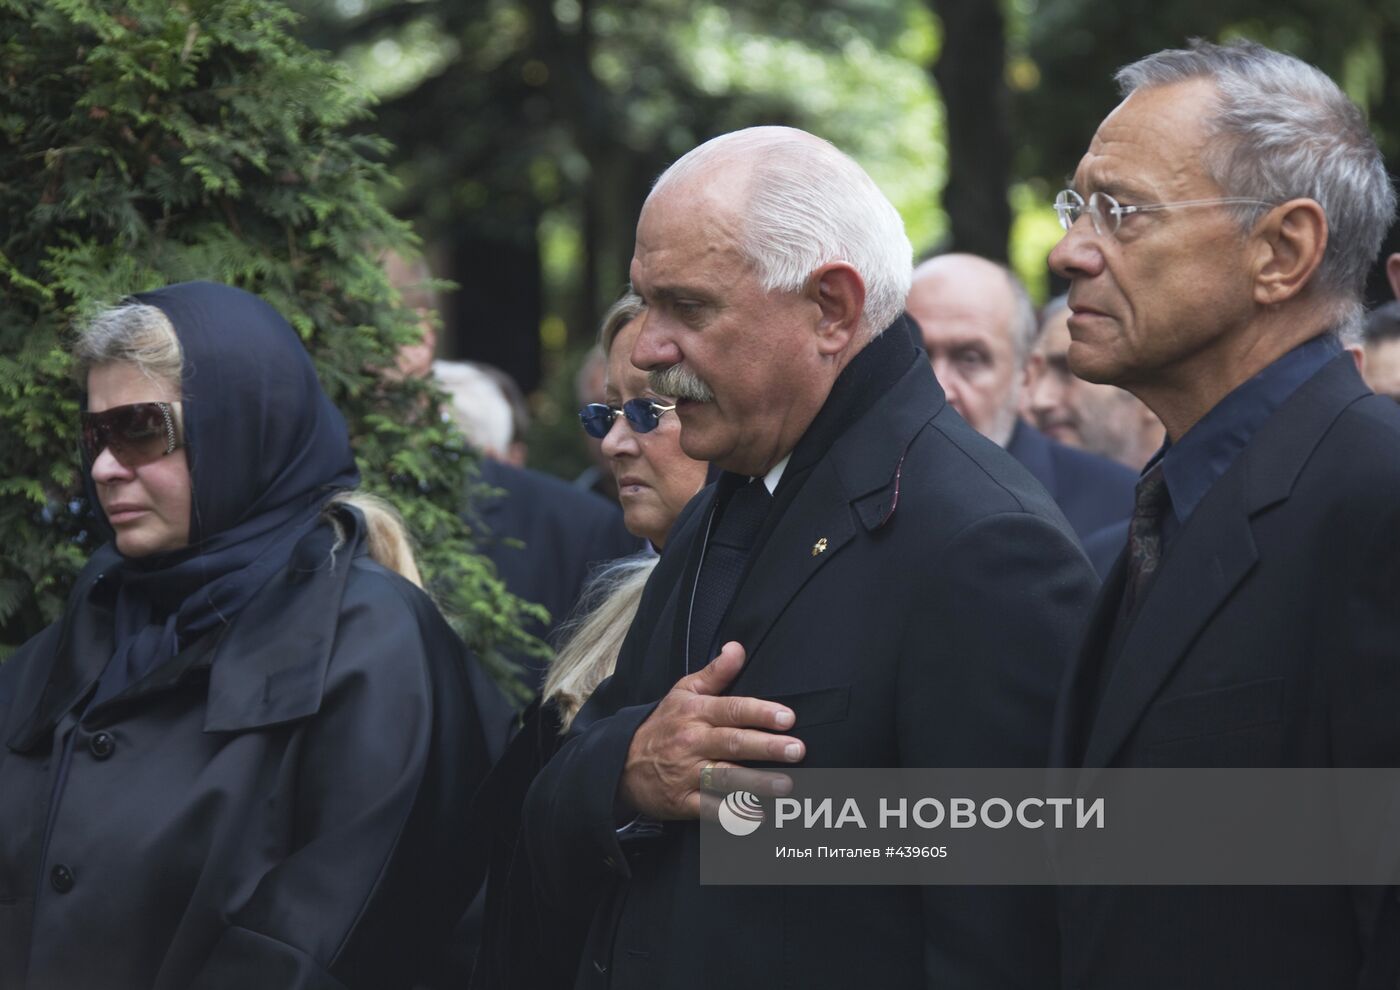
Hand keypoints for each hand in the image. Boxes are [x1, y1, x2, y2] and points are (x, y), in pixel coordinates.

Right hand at [617, 642, 804, 819]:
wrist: (621, 763)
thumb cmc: (663, 725)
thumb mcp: (683, 692)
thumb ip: (715, 672)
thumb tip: (738, 647)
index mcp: (695, 713)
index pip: (732, 710)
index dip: (760, 713)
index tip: (788, 717)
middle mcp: (692, 742)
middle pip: (732, 743)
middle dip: (766, 747)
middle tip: (797, 750)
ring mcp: (686, 774)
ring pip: (725, 777)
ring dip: (756, 783)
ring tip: (786, 785)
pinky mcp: (681, 802)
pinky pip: (709, 809)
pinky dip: (732, 814)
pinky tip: (757, 815)